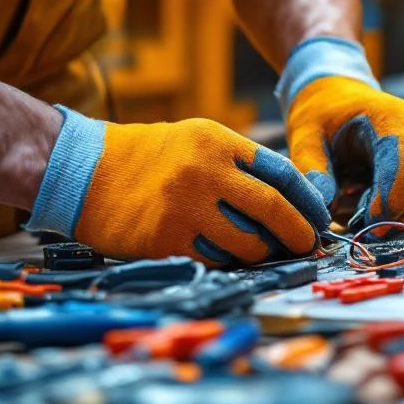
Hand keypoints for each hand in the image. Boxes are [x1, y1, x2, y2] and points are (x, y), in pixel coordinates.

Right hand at [27, 110, 330, 265]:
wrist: (85, 170)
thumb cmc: (149, 158)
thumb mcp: (197, 141)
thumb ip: (240, 165)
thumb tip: (290, 201)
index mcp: (219, 142)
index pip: (281, 173)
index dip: (307, 201)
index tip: (319, 219)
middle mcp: (206, 172)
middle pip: (273, 209)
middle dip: (298, 233)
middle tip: (307, 246)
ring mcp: (186, 207)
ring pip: (247, 242)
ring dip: (263, 253)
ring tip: (264, 253)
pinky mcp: (166, 239)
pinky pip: (215, 259)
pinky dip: (228, 262)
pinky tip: (229, 259)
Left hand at [278, 38, 403, 229]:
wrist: (339, 98)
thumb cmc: (323, 116)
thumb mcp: (304, 137)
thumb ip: (312, 171)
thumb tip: (323, 209)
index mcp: (389, 115)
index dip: (392, 196)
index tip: (371, 224)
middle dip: (401, 212)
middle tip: (369, 233)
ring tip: (372, 223)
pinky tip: (385, 215)